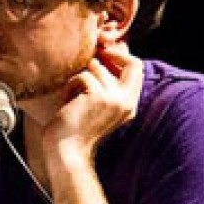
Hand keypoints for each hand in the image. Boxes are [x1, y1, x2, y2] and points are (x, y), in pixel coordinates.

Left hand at [43, 41, 142, 161]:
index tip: (105, 55)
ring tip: (73, 93)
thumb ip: (107, 86)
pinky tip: (67, 99)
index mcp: (129, 105)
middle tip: (94, 56)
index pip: (137, 70)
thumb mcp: (98, 106)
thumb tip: (103, 56)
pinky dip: (71, 84)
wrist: (66, 148)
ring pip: (99, 67)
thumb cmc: (75, 126)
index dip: (122, 58)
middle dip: (112, 55)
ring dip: (81, 76)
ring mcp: (114, 99)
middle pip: (133, 64)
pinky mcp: (98, 97)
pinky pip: (83, 76)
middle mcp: (127, 102)